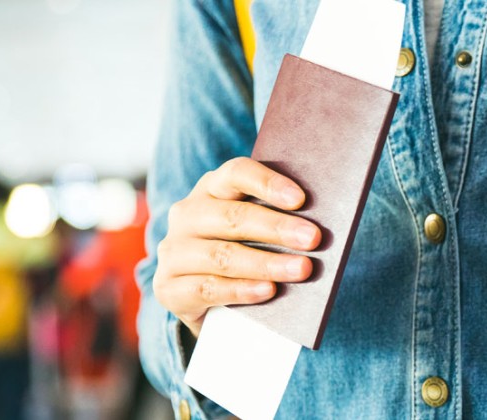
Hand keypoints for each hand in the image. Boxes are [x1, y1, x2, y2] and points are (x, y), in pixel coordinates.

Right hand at [154, 157, 320, 337]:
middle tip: (313, 238)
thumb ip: (279, 219)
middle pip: (232, 217)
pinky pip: (208, 288)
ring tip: (302, 269)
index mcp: (211, 188)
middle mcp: (187, 215)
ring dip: (266, 263)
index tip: (300, 199)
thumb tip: (317, 227)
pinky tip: (269, 290)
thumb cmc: (246, 250)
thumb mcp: (258, 229)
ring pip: (222, 255)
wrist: (206, 296)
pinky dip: (242, 290)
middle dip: (277, 228)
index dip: (267, 183)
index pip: (236, 173)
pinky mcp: (169, 287)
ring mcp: (174, 251)